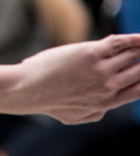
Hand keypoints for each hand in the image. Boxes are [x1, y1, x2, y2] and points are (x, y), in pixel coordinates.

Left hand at [10, 33, 139, 123]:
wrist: (27, 90)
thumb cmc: (48, 101)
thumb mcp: (76, 116)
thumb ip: (96, 112)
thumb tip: (105, 107)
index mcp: (107, 102)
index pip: (139, 90)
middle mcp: (108, 87)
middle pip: (139, 72)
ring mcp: (101, 70)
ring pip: (131, 56)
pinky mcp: (90, 54)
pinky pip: (118, 44)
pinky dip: (133, 39)